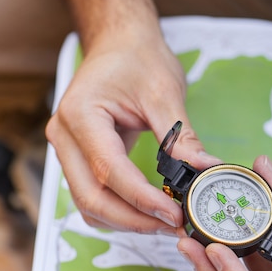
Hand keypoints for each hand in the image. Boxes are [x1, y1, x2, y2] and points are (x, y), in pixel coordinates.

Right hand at [46, 30, 220, 232]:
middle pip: (91, 198)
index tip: (175, 214)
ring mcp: (68, 150)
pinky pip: (93, 197)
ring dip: (126, 222)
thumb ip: (181, 137)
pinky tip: (149, 212)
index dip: (142, 199)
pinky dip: (119, 212)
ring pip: (89, 205)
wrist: (120, 45)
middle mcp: (64, 137)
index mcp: (80, 115)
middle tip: (174, 225)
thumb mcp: (164, 93)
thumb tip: (207, 171)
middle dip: (134, 220)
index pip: (108, 170)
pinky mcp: (80, 159)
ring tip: (165, 222)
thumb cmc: (138, 60)